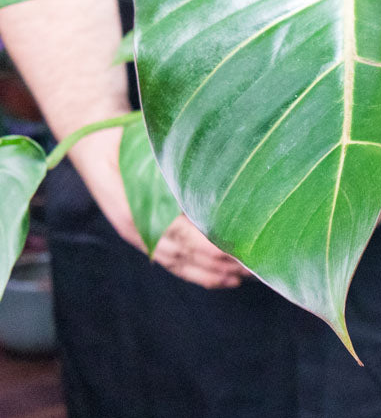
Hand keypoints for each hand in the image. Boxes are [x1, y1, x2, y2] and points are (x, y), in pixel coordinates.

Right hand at [69, 124, 249, 288]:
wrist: (91, 140)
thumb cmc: (121, 139)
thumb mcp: (145, 148)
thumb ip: (172, 168)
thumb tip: (211, 179)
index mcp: (136, 208)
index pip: (182, 235)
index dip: (211, 246)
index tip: (239, 251)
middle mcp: (137, 228)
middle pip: (184, 256)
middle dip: (219, 265)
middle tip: (252, 268)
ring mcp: (139, 235)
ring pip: (179, 264)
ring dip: (211, 273)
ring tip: (240, 278)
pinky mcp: (142, 235)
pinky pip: (172, 261)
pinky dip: (196, 271)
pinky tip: (219, 275)